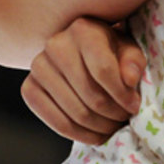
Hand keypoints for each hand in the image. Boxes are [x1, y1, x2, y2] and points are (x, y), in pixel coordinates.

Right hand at [21, 16, 145, 144]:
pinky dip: (80, 135)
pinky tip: (95, 134)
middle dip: (113, 114)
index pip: (103, 70)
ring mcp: (38, 66)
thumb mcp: (126, 48)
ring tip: (113, 126)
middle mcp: (56, 44)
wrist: (77, 51)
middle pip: (90, 95)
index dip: (122, 94)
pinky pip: (57, 123)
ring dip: (100, 127)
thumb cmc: (108, 49)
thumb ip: (132, 61)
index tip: (134, 105)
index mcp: (83, 28)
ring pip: (75, 113)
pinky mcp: (29, 88)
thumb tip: (130, 79)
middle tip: (125, 119)